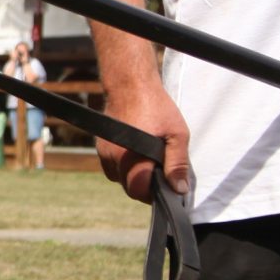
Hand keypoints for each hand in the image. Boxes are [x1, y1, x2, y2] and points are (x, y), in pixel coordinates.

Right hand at [97, 81, 191, 205]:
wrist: (130, 86)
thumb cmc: (156, 107)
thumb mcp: (177, 134)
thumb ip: (178, 164)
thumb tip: (179, 189)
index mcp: (133, 157)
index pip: (138, 191)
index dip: (153, 194)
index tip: (165, 187)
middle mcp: (114, 158)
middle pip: (129, 188)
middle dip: (145, 185)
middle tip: (160, 170)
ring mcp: (104, 154)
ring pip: (120, 179)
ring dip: (133, 176)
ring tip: (147, 159)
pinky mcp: (100, 149)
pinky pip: (112, 168)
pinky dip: (124, 167)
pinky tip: (136, 154)